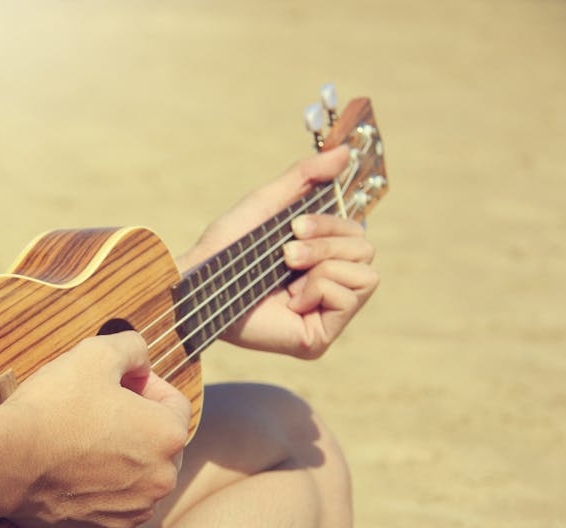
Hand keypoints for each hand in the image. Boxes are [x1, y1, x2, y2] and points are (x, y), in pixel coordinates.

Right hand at [0, 331, 189, 527]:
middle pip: (159, 442)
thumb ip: (132, 347)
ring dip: (121, 456)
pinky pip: (116, 503)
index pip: (174, 403)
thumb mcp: (95, 353)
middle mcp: (162, 479)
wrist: (6, 462)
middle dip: (137, 422)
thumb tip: (141, 359)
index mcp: (168, 435)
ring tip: (83, 439)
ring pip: (139, 474)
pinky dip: (103, 487)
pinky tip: (74, 469)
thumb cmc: (51, 407)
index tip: (119, 383)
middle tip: (99, 408)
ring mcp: (135, 510)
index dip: (146, 385)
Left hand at [178, 146, 378, 358]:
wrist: (199, 282)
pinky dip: (319, 289)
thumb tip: (345, 152)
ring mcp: (325, 315)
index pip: (356, 232)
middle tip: (286, 253)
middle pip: (365, 248)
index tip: (295, 226)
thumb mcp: (268, 203)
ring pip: (365, 273)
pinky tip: (291, 301)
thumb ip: (305, 176)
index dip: (332, 223)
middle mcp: (326, 286)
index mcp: (318, 258)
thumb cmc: (225, 247)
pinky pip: (350, 298)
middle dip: (325, 243)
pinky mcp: (319, 338)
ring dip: (322, 264)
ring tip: (287, 273)